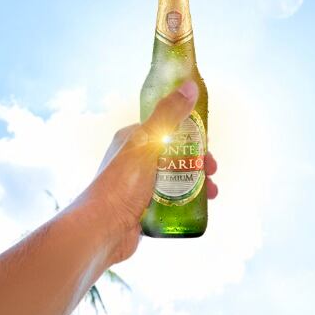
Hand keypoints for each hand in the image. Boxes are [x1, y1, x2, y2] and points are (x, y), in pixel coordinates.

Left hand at [86, 80, 217, 264]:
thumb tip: (189, 86)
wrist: (103, 228)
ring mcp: (139, 185)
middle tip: (212, 169)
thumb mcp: (147, 143)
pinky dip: (186, 200)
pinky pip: (170, 200)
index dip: (189, 134)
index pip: (166, 129)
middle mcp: (134, 160)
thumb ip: (168, 115)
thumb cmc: (122, 183)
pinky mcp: (143, 208)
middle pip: (173, 155)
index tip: (207, 143)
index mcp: (132, 140)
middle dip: (197, 161)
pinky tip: (200, 206)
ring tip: (212, 191)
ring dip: (195, 182)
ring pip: (174, 178)